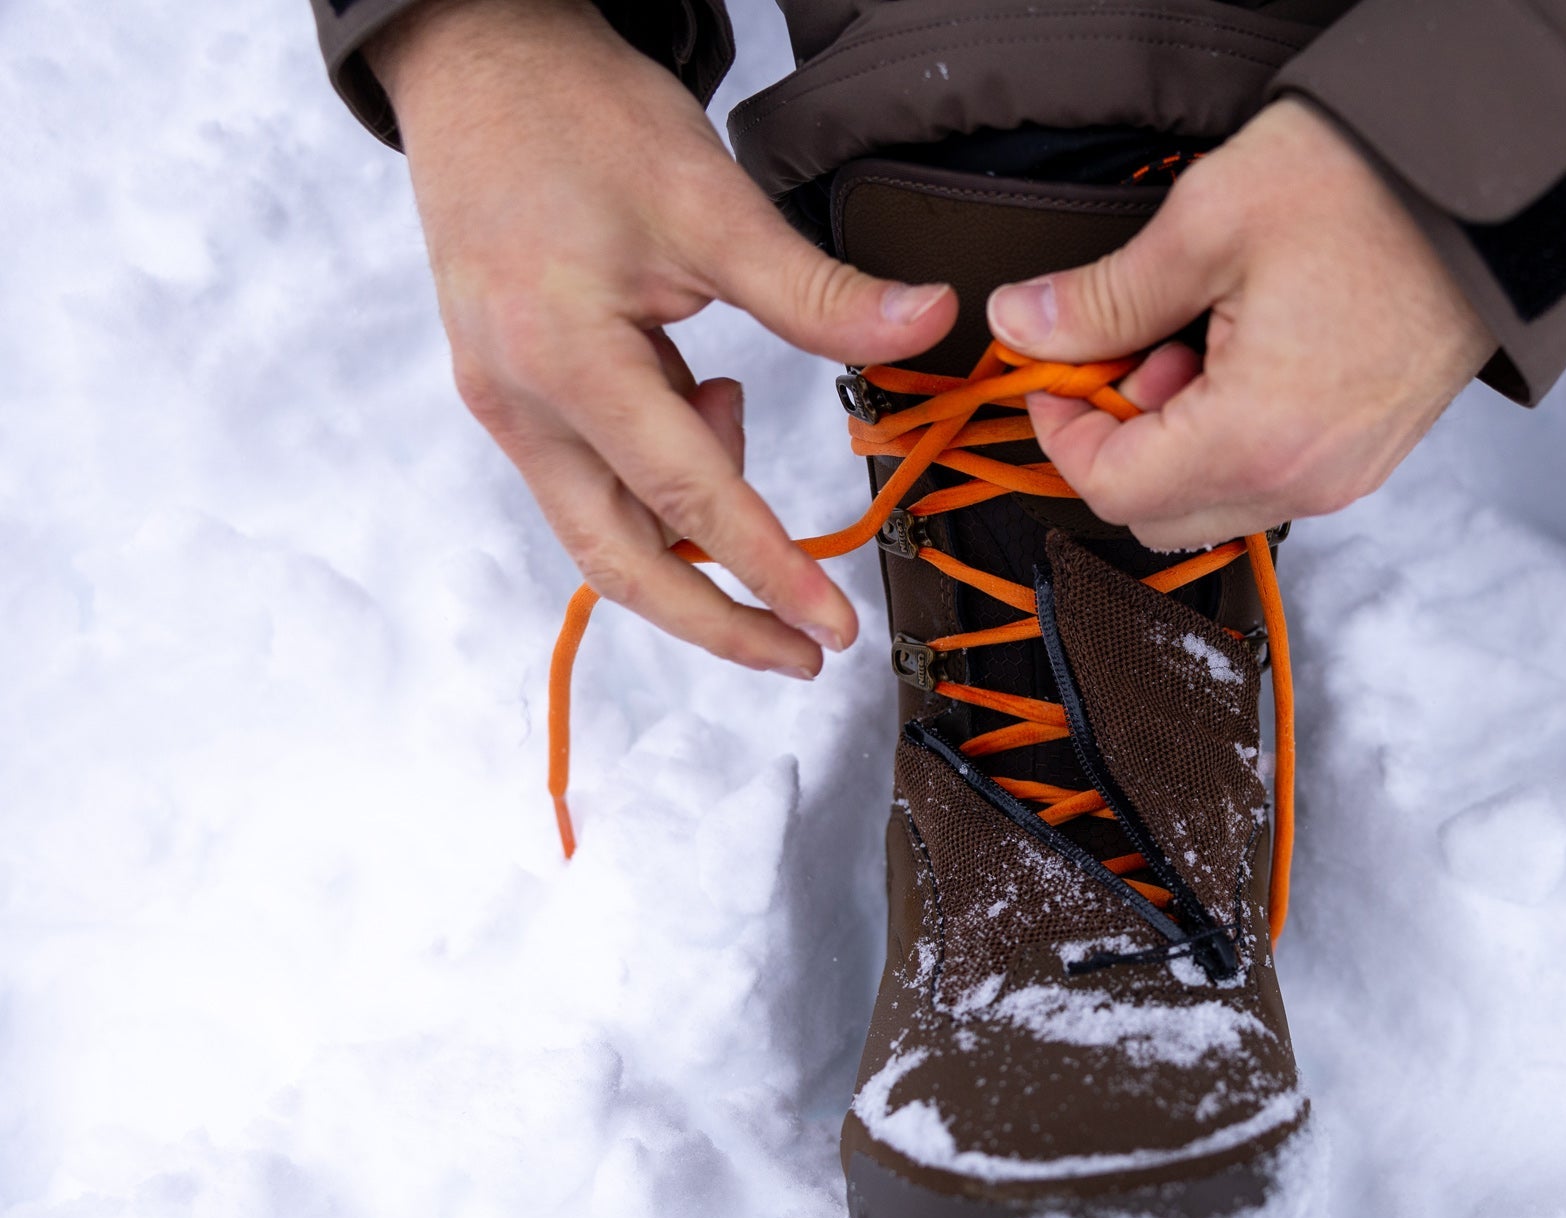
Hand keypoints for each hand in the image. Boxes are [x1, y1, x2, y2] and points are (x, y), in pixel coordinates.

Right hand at [370, 0, 954, 676]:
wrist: (480, 61)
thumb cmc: (581, 120)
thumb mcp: (712, 202)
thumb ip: (818, 292)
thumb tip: (929, 324)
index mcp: (563, 360)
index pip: (686, 500)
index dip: (768, 572)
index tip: (832, 629)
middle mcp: (518, 402)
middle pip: (620, 559)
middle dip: (716, 619)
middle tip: (804, 652)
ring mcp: (506, 403)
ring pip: (603, 528)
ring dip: (689, 547)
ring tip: (751, 466)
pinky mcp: (512, 390)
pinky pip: (593, 477)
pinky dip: (663, 479)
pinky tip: (705, 403)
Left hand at [987, 98, 1492, 550]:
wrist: (1493, 186)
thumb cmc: (1364, 192)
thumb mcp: (1206, 225)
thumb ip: (1103, 298)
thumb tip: (1022, 325)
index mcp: (1256, 439)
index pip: (1113, 491)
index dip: (1061, 434)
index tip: (1051, 370)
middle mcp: (1304, 481)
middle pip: (1159, 516)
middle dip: (1118, 443)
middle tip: (1126, 350)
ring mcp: (1345, 476)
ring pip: (1215, 501)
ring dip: (1175, 440)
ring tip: (1192, 339)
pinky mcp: (1371, 455)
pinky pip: (1270, 477)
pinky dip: (1230, 435)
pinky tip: (1241, 353)